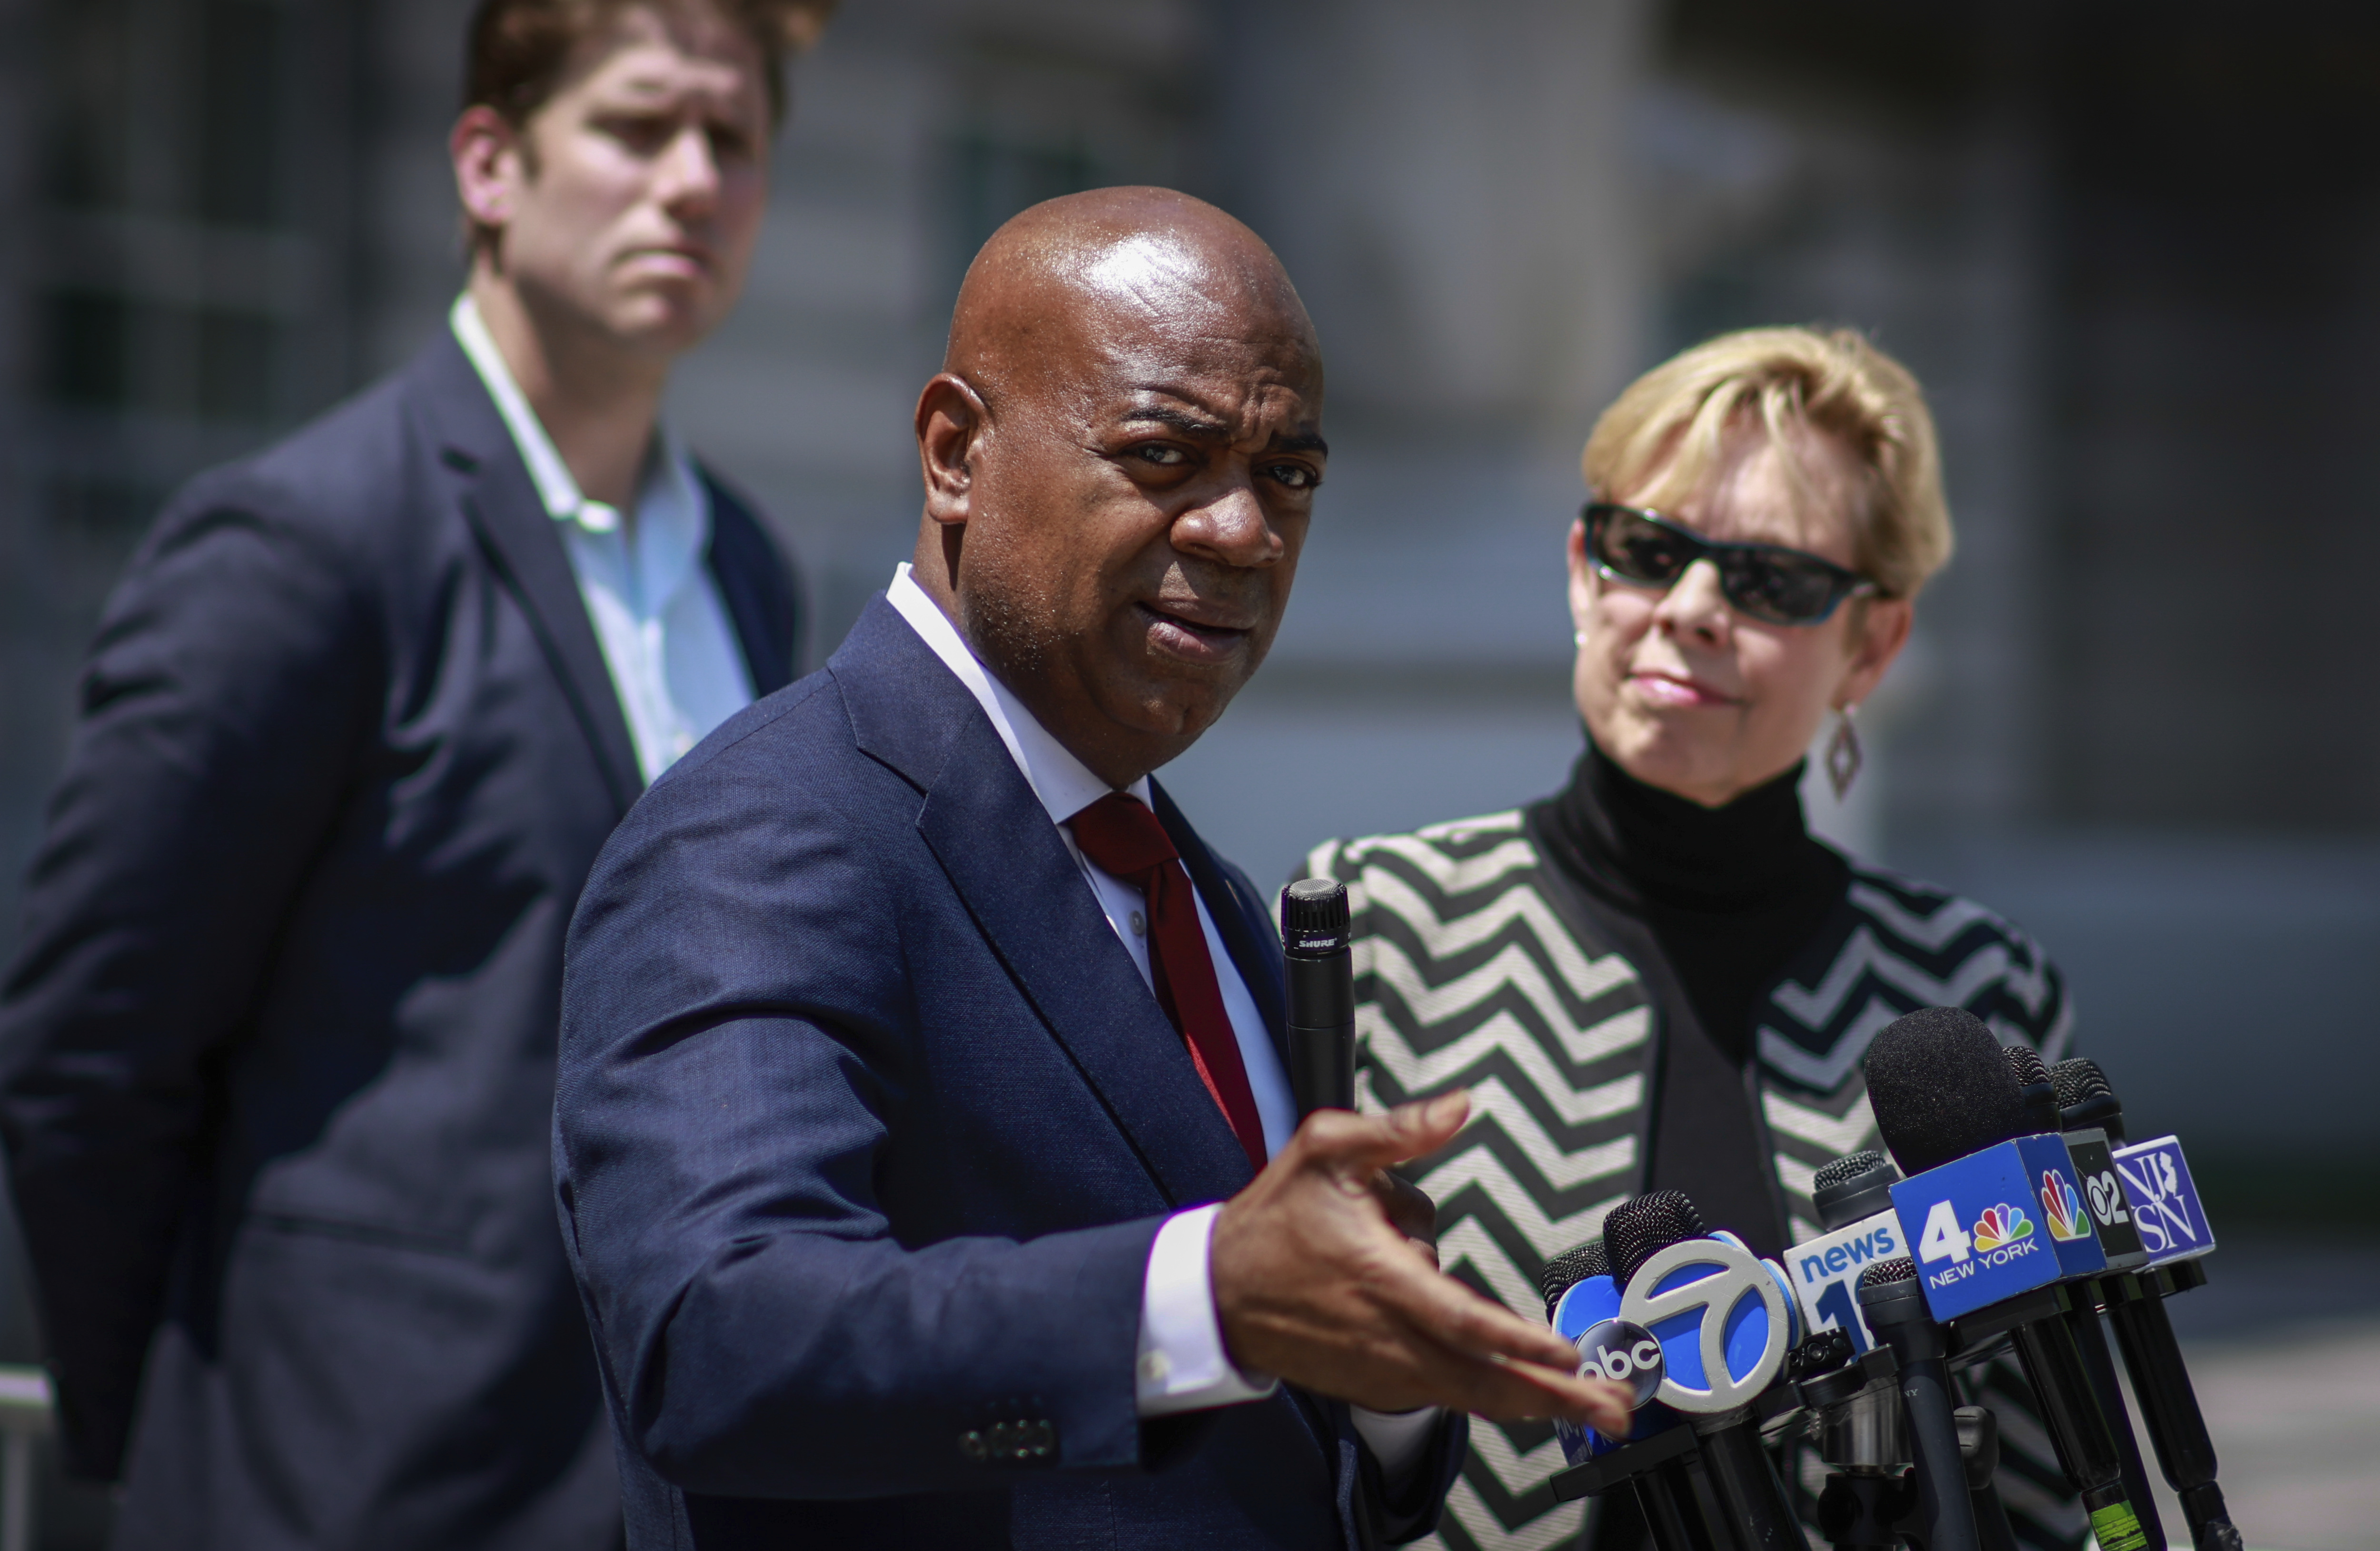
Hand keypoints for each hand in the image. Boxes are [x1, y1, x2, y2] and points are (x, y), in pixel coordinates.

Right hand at [1210, 1091, 1633, 1430]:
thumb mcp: (1326, 1149)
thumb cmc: (1274, 1219)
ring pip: (1471, 1398)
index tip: (1569, 1354)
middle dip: (1553, 1398)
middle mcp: (1389, 1336)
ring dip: (1534, 1405)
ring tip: (1592, 1409)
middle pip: (1483, 1380)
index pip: (1464, 1321)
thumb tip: (1458, 1105)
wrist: (1220, 1291)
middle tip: (1611, 1408)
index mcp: (1381, 1279)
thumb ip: (1398, 1130)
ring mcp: (1384, 1368)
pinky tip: (1532, 1401)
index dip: (1520, 1343)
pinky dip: (1491, 1402)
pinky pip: (1446, 1399)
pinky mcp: (1377, 1384)